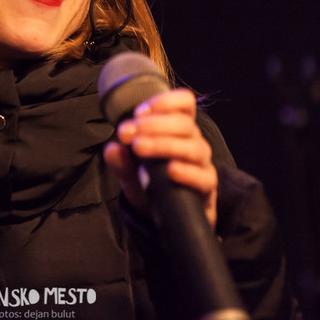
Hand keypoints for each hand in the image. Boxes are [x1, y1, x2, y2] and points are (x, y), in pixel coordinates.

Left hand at [103, 88, 217, 227]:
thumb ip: (122, 161)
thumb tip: (113, 150)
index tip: (138, 112)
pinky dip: (187, 172)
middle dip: (152, 125)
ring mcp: (202, 164)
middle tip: (125, 133)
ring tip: (139, 147)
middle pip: (184, 124)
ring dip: (164, 144)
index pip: (184, 104)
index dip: (165, 102)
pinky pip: (203, 177)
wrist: (168, 217)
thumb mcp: (131, 172)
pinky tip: (170, 170)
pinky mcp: (206, 187)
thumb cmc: (151, 184)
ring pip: (192, 147)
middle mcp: (193, 142)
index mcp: (178, 130)